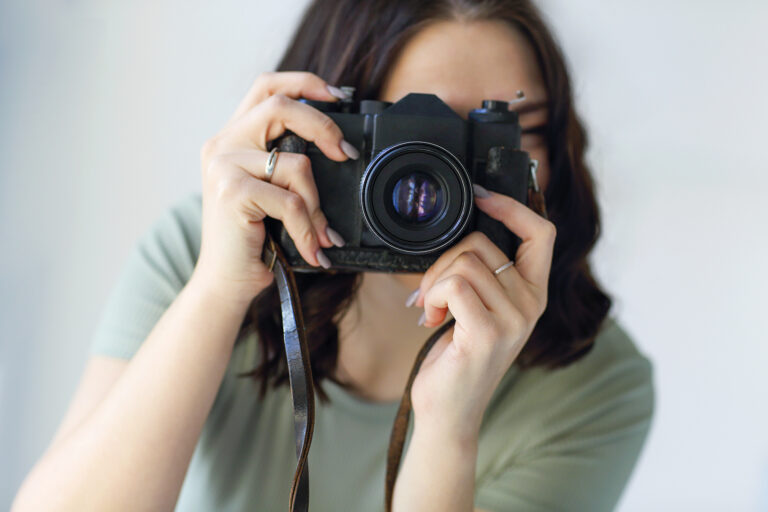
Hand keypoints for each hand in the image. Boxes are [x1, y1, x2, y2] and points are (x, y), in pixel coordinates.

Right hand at [191, 72, 358, 305]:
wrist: (226, 281)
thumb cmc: (255, 239)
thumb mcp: (271, 192)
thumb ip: (287, 164)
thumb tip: (337, 149)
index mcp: (232, 137)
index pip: (266, 86)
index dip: (303, 83)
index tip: (336, 94)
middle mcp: (222, 144)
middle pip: (280, 106)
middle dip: (322, 126)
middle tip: (345, 154)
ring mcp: (223, 166)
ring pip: (296, 165)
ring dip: (317, 206)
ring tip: (321, 234)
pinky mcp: (231, 192)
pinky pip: (291, 202)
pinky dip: (308, 229)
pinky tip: (312, 250)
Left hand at [409, 187, 555, 439]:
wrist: (448, 412)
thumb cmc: (456, 357)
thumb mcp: (478, 308)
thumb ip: (482, 273)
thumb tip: (466, 227)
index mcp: (532, 293)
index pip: (541, 232)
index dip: (512, 206)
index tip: (482, 195)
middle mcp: (531, 305)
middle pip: (483, 242)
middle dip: (444, 260)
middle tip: (433, 292)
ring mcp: (514, 320)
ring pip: (465, 261)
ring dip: (434, 281)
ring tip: (433, 309)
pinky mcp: (489, 333)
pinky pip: (455, 285)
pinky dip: (432, 295)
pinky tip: (430, 318)